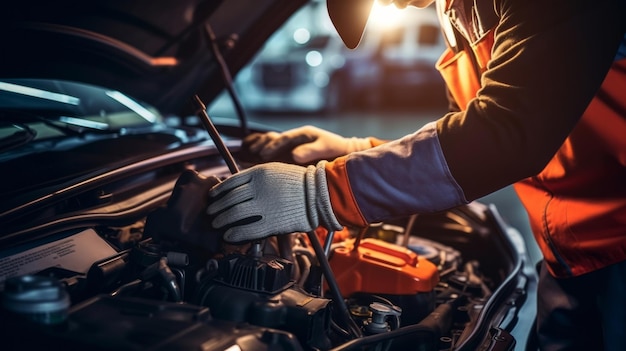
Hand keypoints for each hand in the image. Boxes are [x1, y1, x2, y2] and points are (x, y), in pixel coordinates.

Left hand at [207, 162, 342, 242]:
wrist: (320, 193)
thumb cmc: (301, 182)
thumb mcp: (276, 170)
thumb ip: (258, 177)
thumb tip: (241, 186)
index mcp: (259, 172)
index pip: (230, 182)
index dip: (218, 190)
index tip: (213, 196)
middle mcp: (258, 188)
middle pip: (229, 199)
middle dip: (217, 207)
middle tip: (211, 212)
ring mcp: (264, 205)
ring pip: (234, 214)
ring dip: (222, 220)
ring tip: (217, 224)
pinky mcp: (271, 222)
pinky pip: (247, 229)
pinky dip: (235, 233)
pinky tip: (228, 236)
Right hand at [243, 125, 371, 163]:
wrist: (344, 151)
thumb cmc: (336, 149)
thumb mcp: (327, 147)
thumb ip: (312, 151)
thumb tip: (294, 156)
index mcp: (303, 133)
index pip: (284, 139)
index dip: (273, 146)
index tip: (263, 155)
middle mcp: (295, 137)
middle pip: (273, 138)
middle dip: (261, 145)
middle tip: (251, 153)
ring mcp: (291, 143)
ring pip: (270, 141)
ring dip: (258, 146)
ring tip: (247, 153)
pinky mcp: (290, 151)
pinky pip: (273, 148)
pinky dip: (261, 149)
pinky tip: (250, 154)